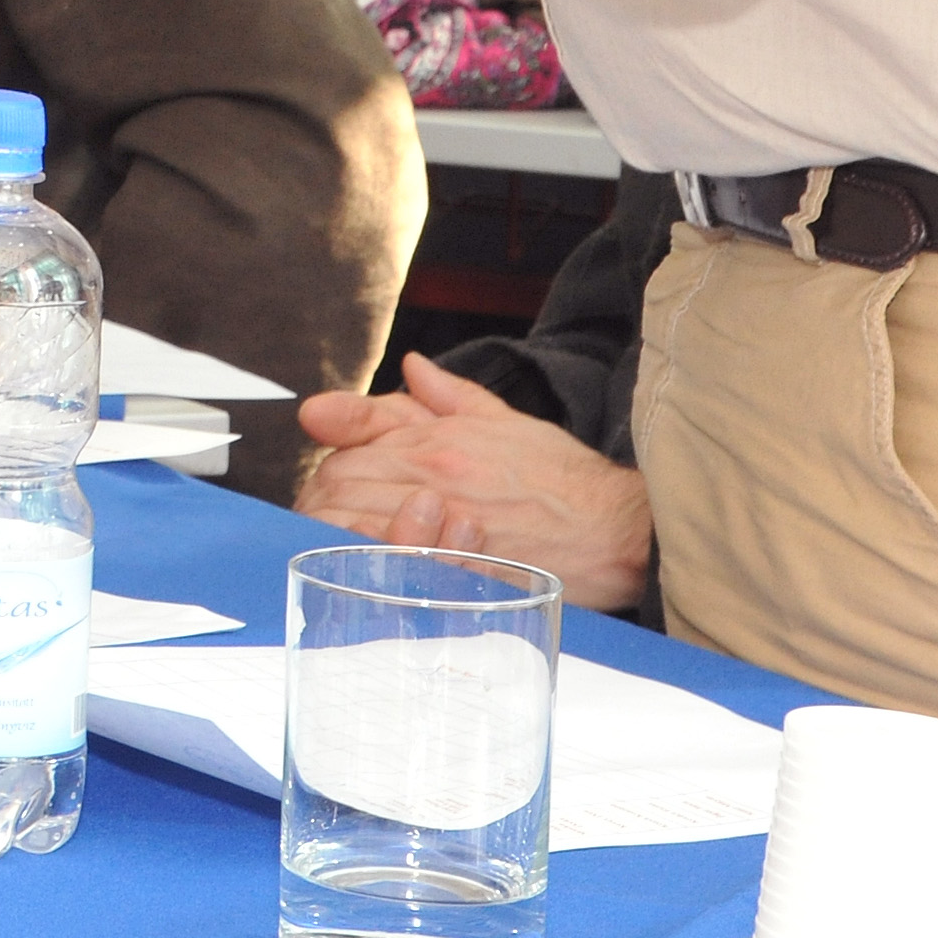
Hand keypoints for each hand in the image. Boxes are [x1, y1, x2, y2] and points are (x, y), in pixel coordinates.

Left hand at [295, 354, 653, 610]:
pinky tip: (361, 570)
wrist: (615, 528)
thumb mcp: (504, 421)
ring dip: (331, 532)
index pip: (350, 439)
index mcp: (437, 438)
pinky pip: (385, 563)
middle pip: (339, 479)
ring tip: (335, 545)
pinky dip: (363, 563)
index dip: (328, 460)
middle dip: (322, 498)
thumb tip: (411, 367)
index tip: (326, 481)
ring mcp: (440, 520)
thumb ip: (449, 395)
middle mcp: (433, 473)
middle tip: (326, 518)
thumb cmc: (565, 480)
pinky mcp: (454, 566)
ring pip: (350, 520)